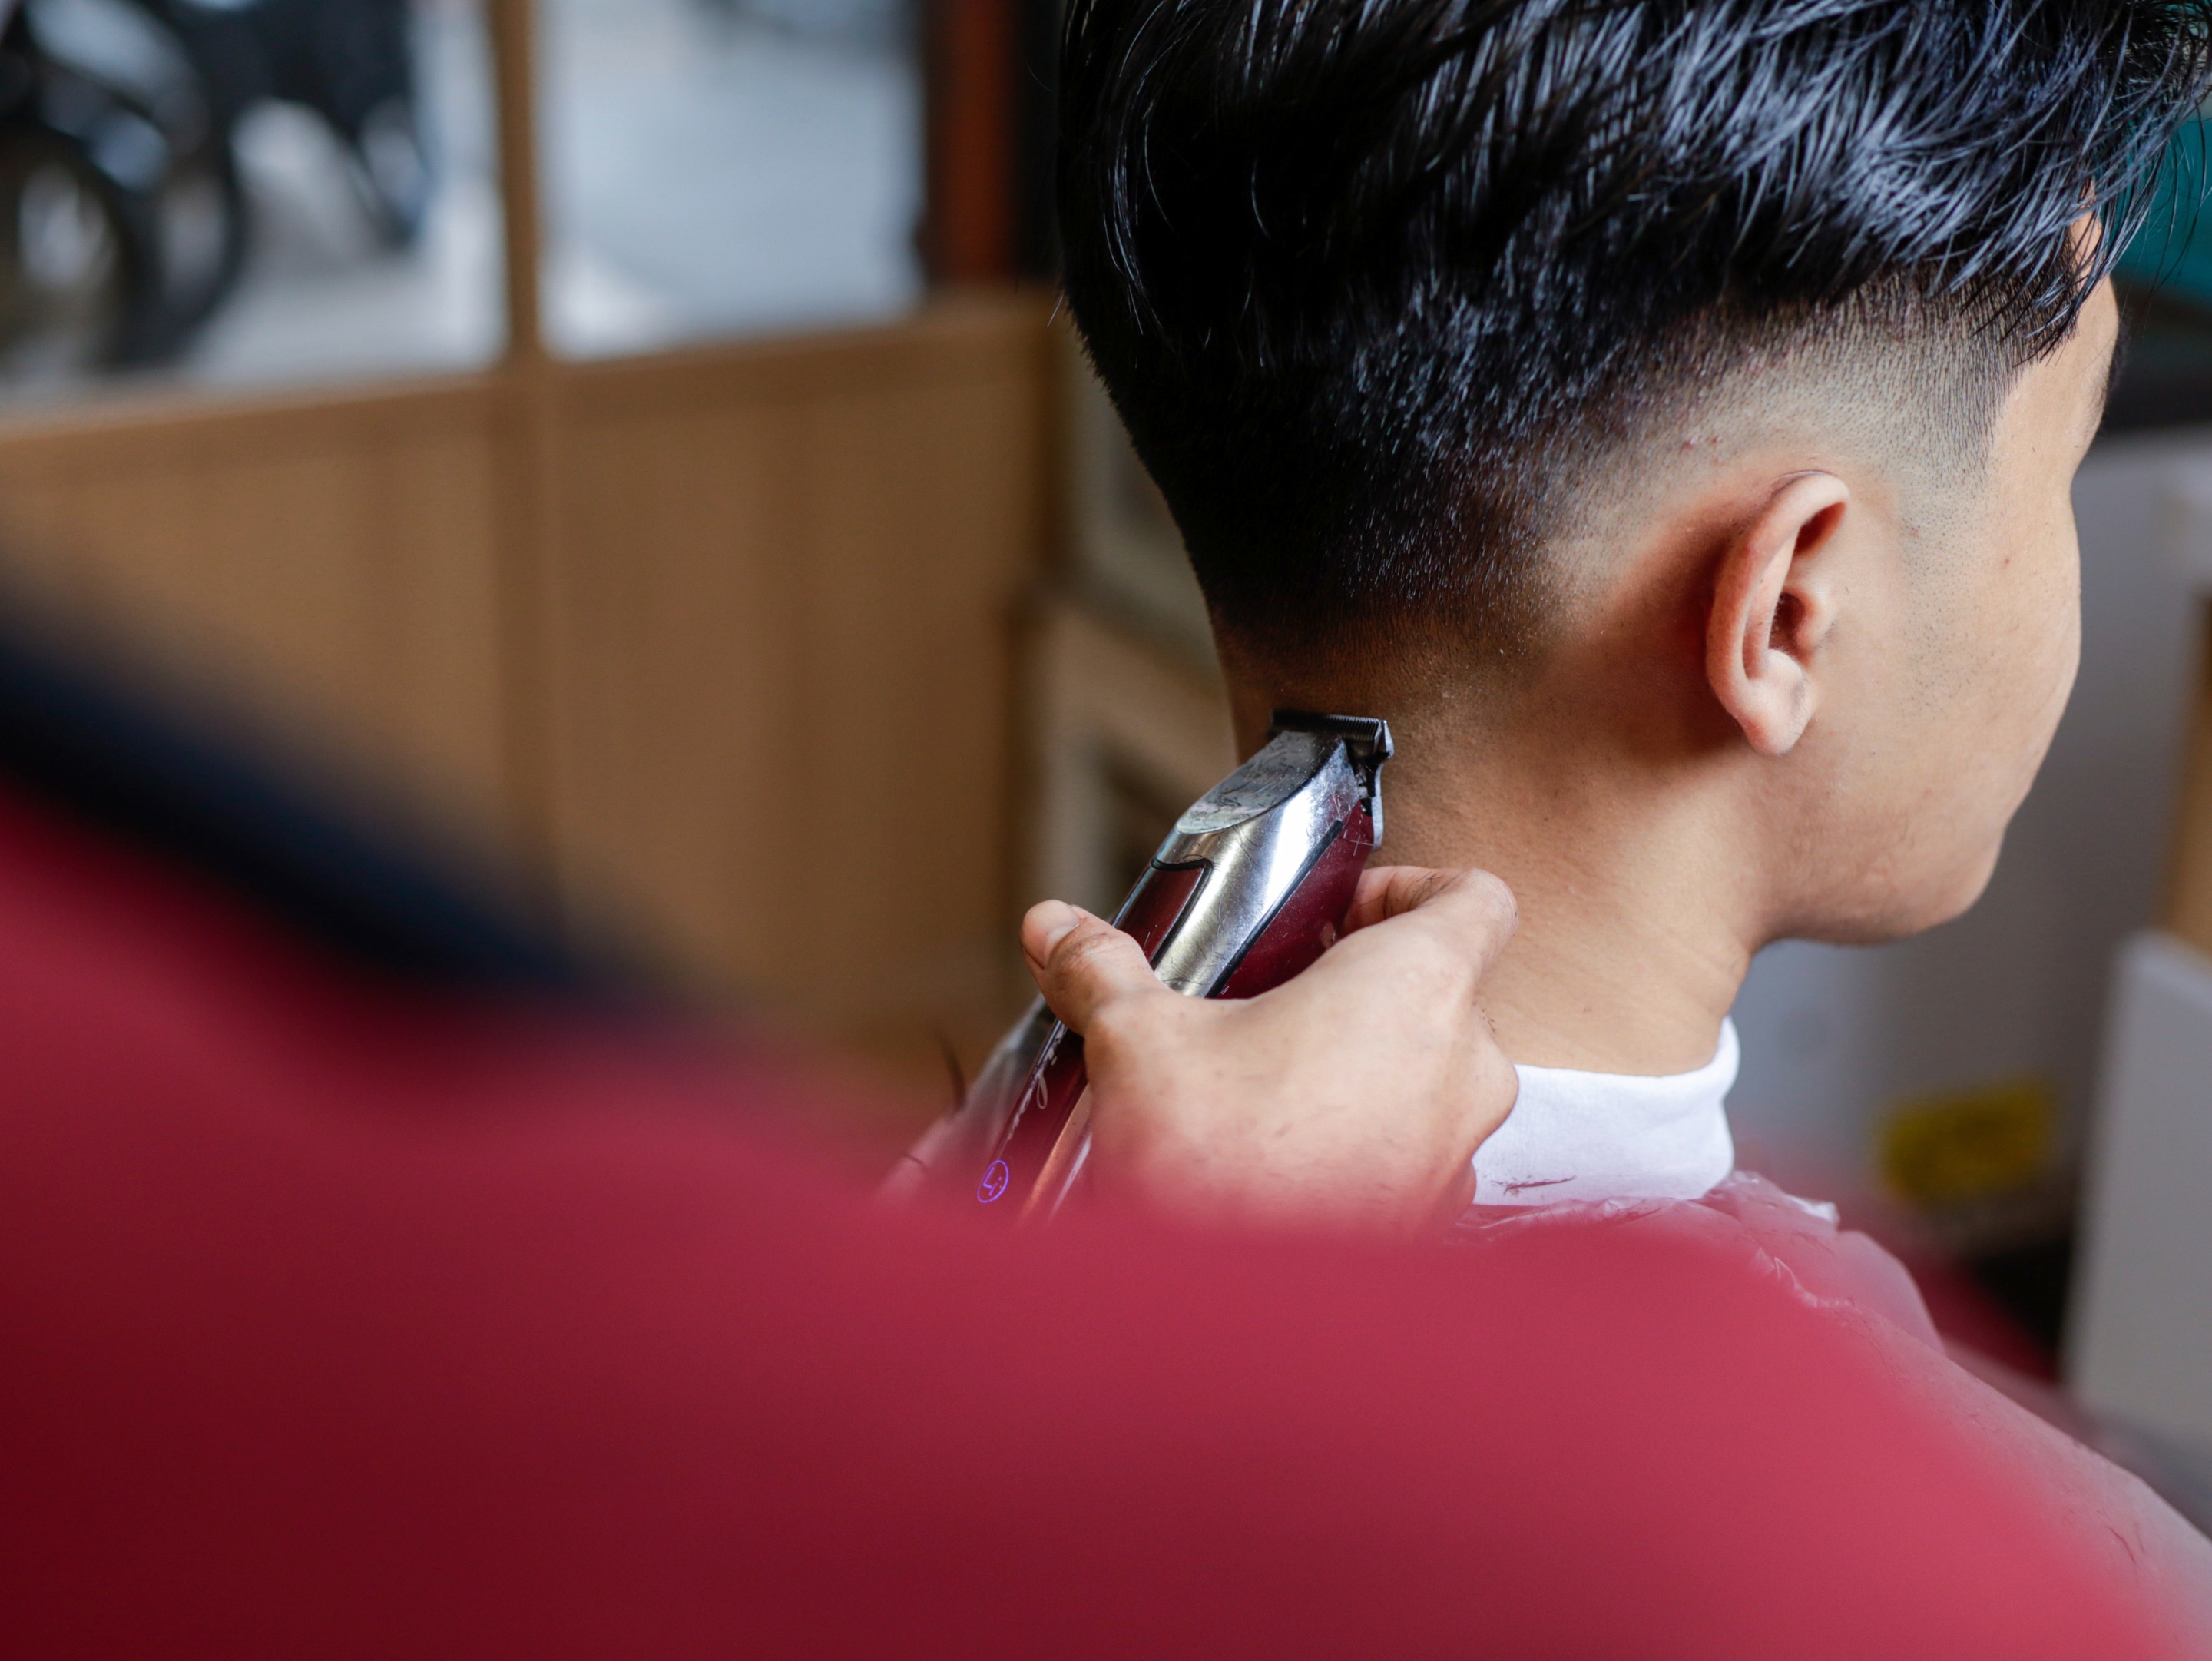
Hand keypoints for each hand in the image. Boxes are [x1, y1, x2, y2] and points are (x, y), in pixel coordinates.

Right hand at [1020, 867, 1518, 1236]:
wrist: (1222, 1327)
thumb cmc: (1209, 1170)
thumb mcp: (1139, 1041)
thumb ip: (1102, 970)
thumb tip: (1054, 926)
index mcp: (1418, 990)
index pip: (1477, 897)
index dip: (1411, 885)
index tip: (1337, 912)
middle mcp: (1465, 1069)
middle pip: (1449, 988)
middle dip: (1364, 984)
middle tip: (1279, 993)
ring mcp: (1459, 1154)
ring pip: (1435, 1076)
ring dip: (1365, 1064)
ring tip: (1267, 1079)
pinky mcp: (1436, 1220)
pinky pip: (1419, 1152)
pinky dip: (1366, 1139)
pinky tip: (1279, 1155)